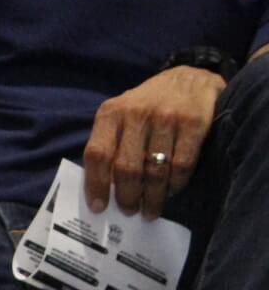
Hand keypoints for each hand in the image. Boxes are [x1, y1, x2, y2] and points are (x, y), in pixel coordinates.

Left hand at [81, 66, 224, 217]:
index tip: (99, 207)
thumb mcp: (122, 115)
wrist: (190, 78)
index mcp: (111, 113)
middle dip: (127, 197)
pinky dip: (176, 185)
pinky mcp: (194, 122)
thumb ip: (110, 143)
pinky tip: (171, 192)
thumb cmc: (148, 105)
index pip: (97, 154)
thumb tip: (102, 188)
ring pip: (155, 170)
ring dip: (152, 197)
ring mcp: (166, 117)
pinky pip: (182, 164)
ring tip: (150, 210)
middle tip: (130, 211)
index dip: (95, 184)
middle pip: (127, 167)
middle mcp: (136, 113)